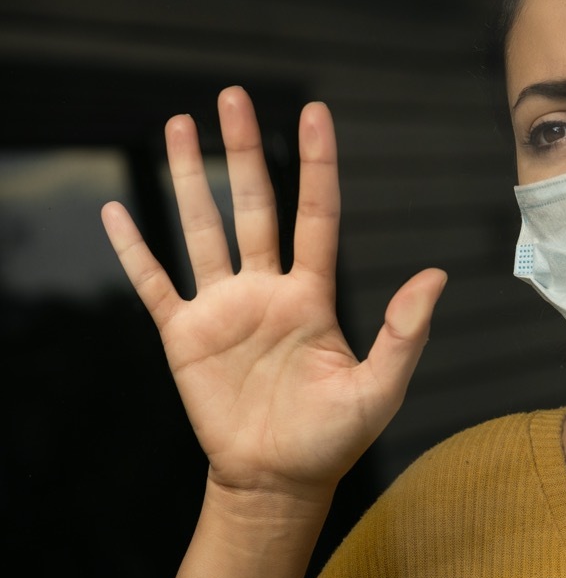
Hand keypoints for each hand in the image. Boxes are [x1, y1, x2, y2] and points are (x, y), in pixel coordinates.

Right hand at [101, 86, 445, 501]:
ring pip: (203, 230)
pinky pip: (154, 283)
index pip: (315, 215)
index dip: (316, 165)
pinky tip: (118, 212)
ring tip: (181, 125)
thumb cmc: (333, 439)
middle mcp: (266, 291)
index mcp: (312, 297)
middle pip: (253, 206)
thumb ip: (404, 332)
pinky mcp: (184, 336)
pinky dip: (134, 250)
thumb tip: (435, 276)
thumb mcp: (379, 387)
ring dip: (191, 179)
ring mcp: (223, 309)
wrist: (278, 481)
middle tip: (232, 96)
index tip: (314, 113)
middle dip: (243, 151)